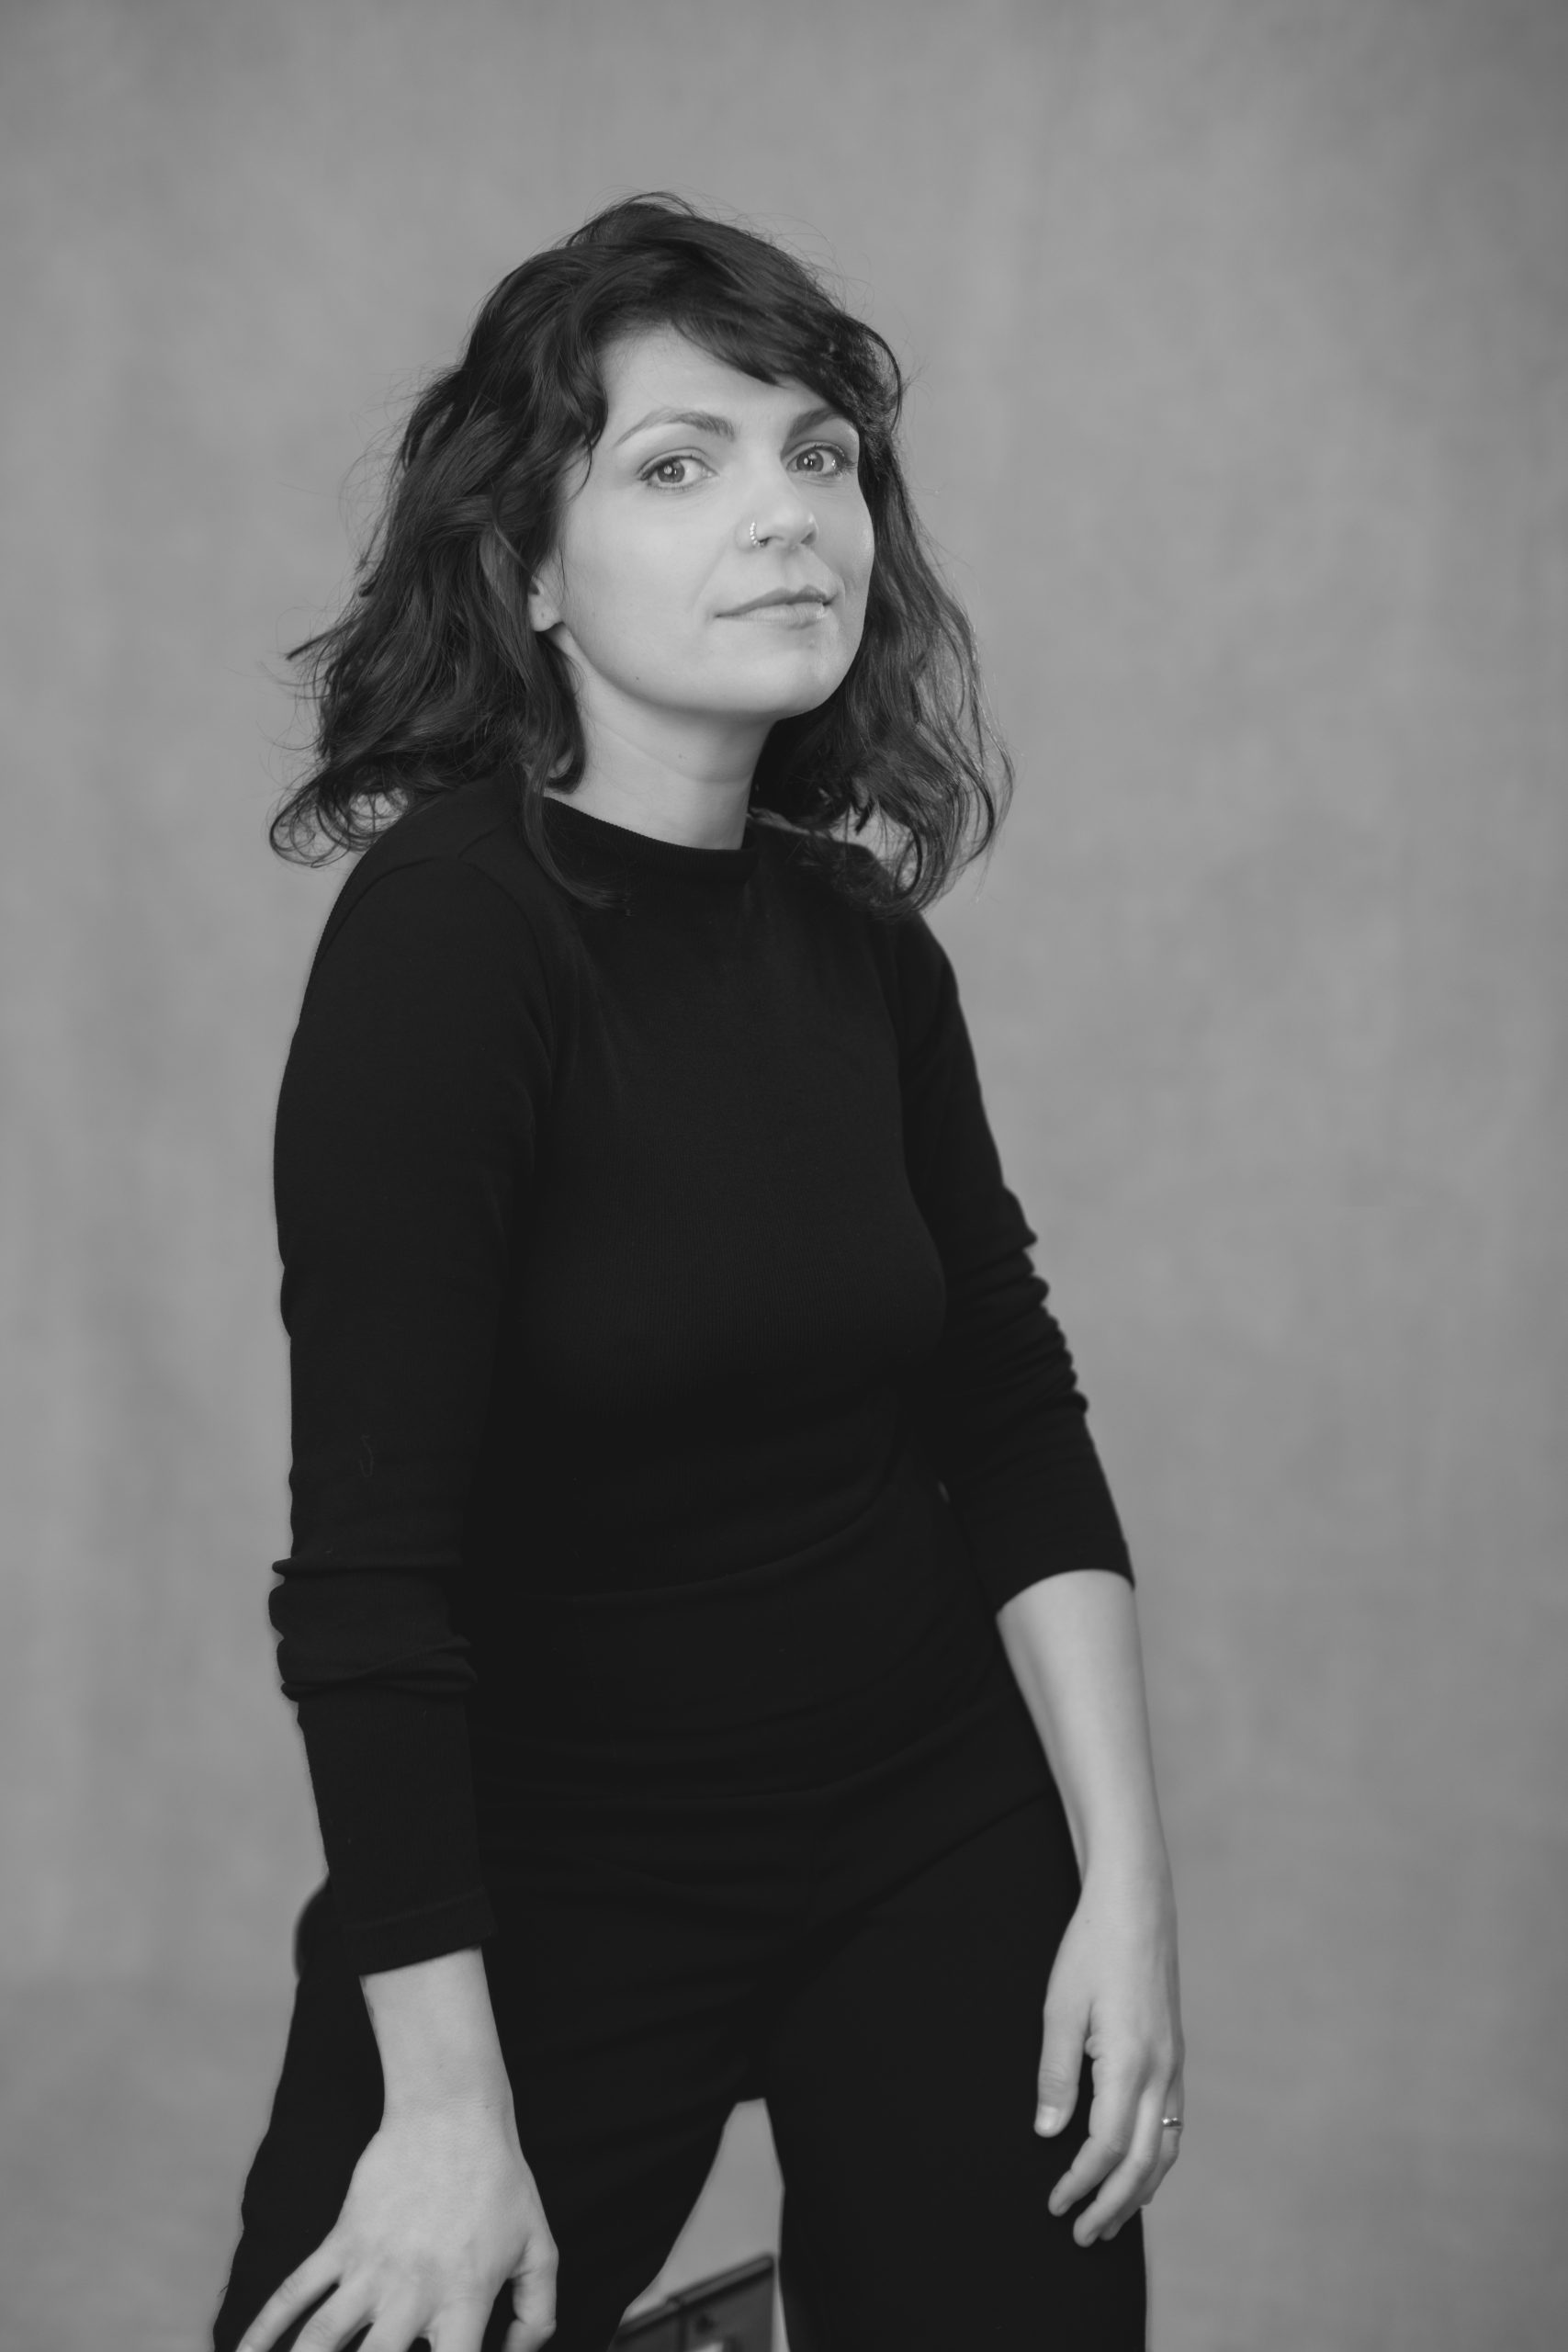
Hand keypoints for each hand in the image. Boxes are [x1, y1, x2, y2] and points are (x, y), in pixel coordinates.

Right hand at [236, 2093, 556, 2351]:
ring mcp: (369, 2267)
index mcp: (463, 2301)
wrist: (452, 2113)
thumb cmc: (501, 2183)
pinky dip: (262, 2328)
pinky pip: (295, 2292)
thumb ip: (536, 2315)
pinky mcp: (340, 2241)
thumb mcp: (539, 2248)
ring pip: (321, 2339)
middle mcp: (411, 2293)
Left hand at [1032, 1864, 1184, 2246]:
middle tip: (1082, 2236)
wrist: (1137, 1903)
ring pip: (1165, 2148)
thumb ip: (1056, 2074)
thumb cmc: (1092, 1947)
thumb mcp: (1060, 2006)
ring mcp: (1174, 2063)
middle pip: (1142, 2161)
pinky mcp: (1175, 2054)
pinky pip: (1173, 2124)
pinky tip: (1140, 2173)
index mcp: (1130, 2060)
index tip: (1054, 2205)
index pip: (1106, 2146)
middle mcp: (1161, 2070)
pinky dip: (1157, 2160)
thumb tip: (1047, 2134)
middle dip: (1112, 2204)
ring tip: (1112, 2221)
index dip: (1080, 2183)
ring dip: (1139, 2191)